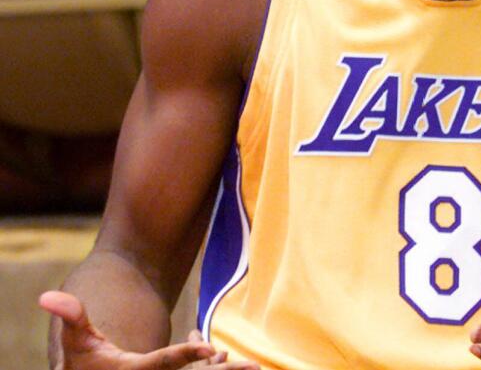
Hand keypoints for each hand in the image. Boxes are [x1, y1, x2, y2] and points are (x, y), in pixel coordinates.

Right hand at [41, 291, 258, 369]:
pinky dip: (208, 367)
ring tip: (246, 363)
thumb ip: (72, 317)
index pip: (165, 363)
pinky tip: (213, 354)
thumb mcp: (76, 342)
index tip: (212, 349)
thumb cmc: (82, 365)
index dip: (188, 356)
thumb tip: (48, 297)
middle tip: (253, 366)